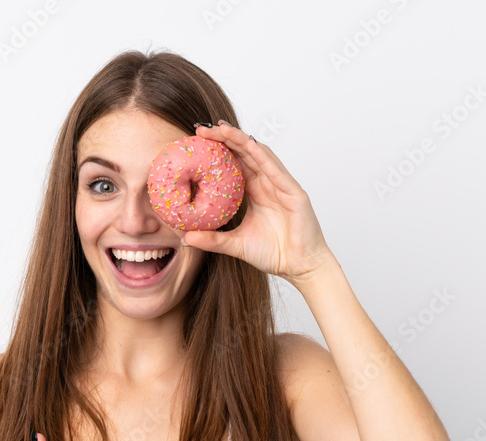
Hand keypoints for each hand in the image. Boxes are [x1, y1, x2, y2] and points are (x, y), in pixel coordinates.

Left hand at [184, 121, 333, 286]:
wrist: (300, 267)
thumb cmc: (275, 254)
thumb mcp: (236, 245)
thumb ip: (212, 240)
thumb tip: (185, 239)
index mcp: (255, 192)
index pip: (234, 164)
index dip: (217, 151)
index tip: (196, 142)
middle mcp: (268, 184)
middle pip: (244, 153)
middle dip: (224, 138)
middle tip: (201, 128)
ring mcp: (282, 186)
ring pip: (259, 155)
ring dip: (241, 140)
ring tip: (221, 128)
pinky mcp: (294, 193)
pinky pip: (276, 170)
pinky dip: (263, 156)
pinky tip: (248, 144)